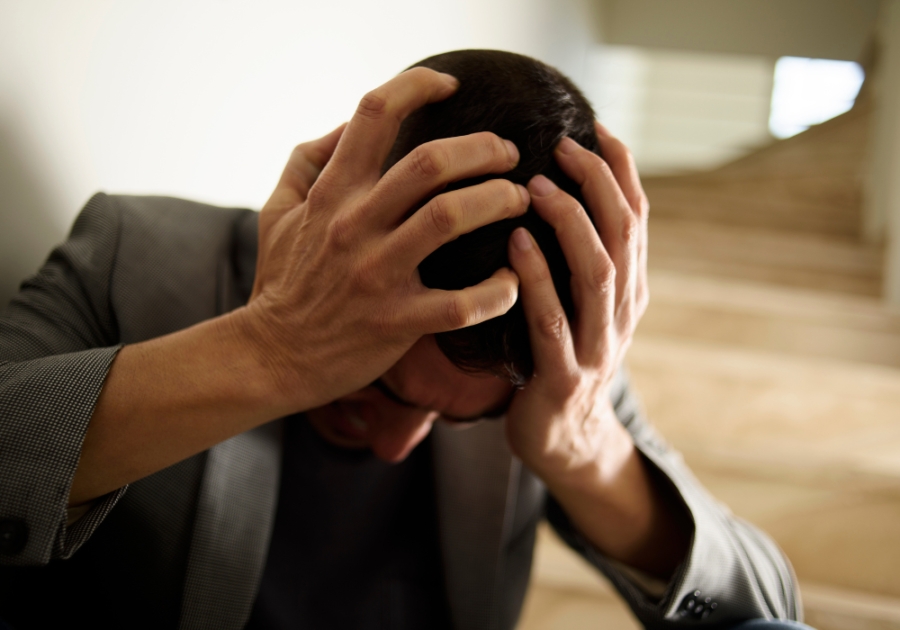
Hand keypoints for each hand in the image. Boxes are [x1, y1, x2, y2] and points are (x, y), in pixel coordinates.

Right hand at [234, 68, 528, 414]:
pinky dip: (497, 291)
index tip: (450, 85)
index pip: (373, 114)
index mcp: (331, 194)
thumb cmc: (283, 281)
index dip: (416, 85)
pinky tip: (512, 279)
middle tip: (508, 154)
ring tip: (518, 201)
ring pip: (448, 219)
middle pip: (429, 164)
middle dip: (482, 148)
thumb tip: (347, 125)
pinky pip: (459, 304)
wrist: (273, 356)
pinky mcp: (395, 324)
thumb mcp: (277, 211)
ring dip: (497, 201)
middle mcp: (353, 226)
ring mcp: (375, 275)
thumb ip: (308, 160)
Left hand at [505, 123, 648, 480]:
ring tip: (535, 186)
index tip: (595, 127)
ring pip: (597, 272)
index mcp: (629, 291)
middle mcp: (622, 313)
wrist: (564, 442)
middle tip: (562, 145)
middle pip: (623, 235)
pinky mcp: (564, 377)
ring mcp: (598, 346)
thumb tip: (551, 191)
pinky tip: (515, 243)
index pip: (637, 218)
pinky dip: (537, 277)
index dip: (621, 170)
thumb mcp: (580, 306)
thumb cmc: (560, 360)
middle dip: (598, 183)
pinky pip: (551, 320)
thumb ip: (576, 260)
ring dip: (570, 223)